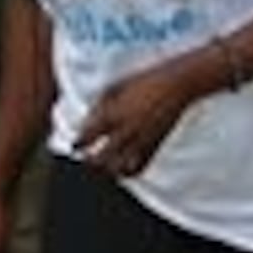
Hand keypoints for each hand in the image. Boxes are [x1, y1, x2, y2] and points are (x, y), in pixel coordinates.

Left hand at [73, 62, 204, 178]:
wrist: (176, 84)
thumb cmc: (144, 80)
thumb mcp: (115, 87)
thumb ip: (99, 106)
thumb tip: (86, 122)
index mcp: (113, 115)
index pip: (88, 137)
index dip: (79, 144)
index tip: (76, 146)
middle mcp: (126, 131)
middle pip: (100, 160)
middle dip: (90, 162)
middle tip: (87, 158)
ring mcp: (141, 141)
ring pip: (118, 169)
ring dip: (108, 169)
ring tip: (105, 164)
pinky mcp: (154, 146)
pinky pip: (138, 168)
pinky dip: (127, 171)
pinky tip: (123, 165)